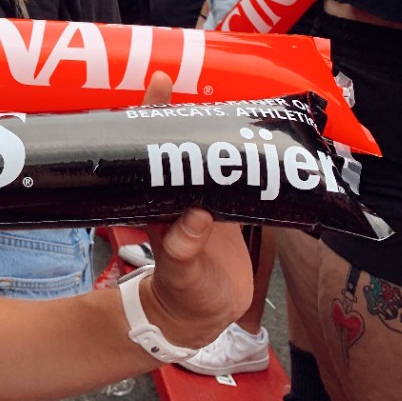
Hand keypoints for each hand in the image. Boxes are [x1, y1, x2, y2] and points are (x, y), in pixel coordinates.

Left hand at [134, 72, 252, 347]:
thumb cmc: (184, 295)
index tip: (158, 85)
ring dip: (214, 139)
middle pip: (175, 148)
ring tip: (231, 109)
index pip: (147, 153)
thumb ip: (183, 250)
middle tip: (186, 84)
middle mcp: (174, 197)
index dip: (149, 117)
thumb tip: (195, 217)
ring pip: (204, 162)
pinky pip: (231, 183)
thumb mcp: (181, 275)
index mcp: (154, 204)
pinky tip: (255, 149)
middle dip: (181, 116)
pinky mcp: (223, 212)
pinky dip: (240, 166)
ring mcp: (199, 202)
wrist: (203, 316)